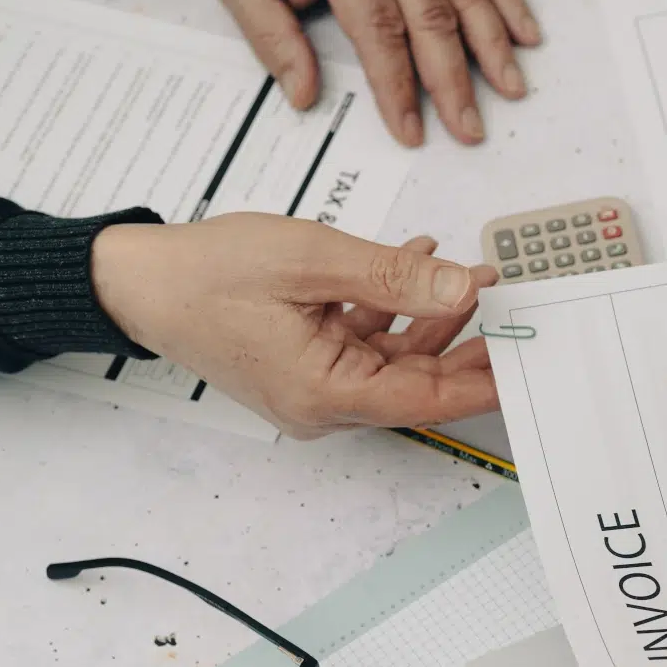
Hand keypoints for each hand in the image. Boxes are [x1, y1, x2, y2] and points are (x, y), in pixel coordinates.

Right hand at [92, 216, 498, 438]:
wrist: (138, 280)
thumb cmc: (207, 274)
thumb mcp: (313, 260)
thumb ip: (394, 277)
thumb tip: (464, 288)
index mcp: (326, 395)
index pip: (428, 398)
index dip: (484, 379)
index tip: (527, 360)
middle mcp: (324, 405)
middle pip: (417, 381)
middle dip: (469, 341)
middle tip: (515, 309)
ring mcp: (315, 388)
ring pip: (396, 358)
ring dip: (432, 314)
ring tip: (471, 274)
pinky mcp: (308, 366)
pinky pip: (367, 343)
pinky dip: (392, 307)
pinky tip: (416, 263)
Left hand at [216, 0, 541, 146]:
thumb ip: (271, 38)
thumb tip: (303, 93)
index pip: (379, 32)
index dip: (397, 88)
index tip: (409, 129)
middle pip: (433, 20)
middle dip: (454, 82)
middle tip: (468, 128)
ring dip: (493, 47)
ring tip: (510, 90)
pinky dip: (508, 0)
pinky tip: (525, 35)